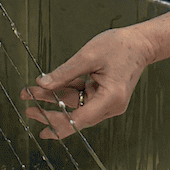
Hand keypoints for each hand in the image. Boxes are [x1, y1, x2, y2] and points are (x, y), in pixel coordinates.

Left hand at [23, 26, 154, 138]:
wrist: (140, 43)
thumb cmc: (120, 46)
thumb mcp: (88, 56)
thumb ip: (64, 73)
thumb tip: (42, 84)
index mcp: (111, 99)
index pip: (80, 120)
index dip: (59, 124)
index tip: (41, 126)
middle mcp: (111, 106)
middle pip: (76, 115)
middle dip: (51, 112)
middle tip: (29, 109)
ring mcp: (108, 102)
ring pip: (76, 105)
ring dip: (54, 99)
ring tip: (31, 93)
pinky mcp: (104, 96)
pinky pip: (81, 97)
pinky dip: (66, 92)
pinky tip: (48, 87)